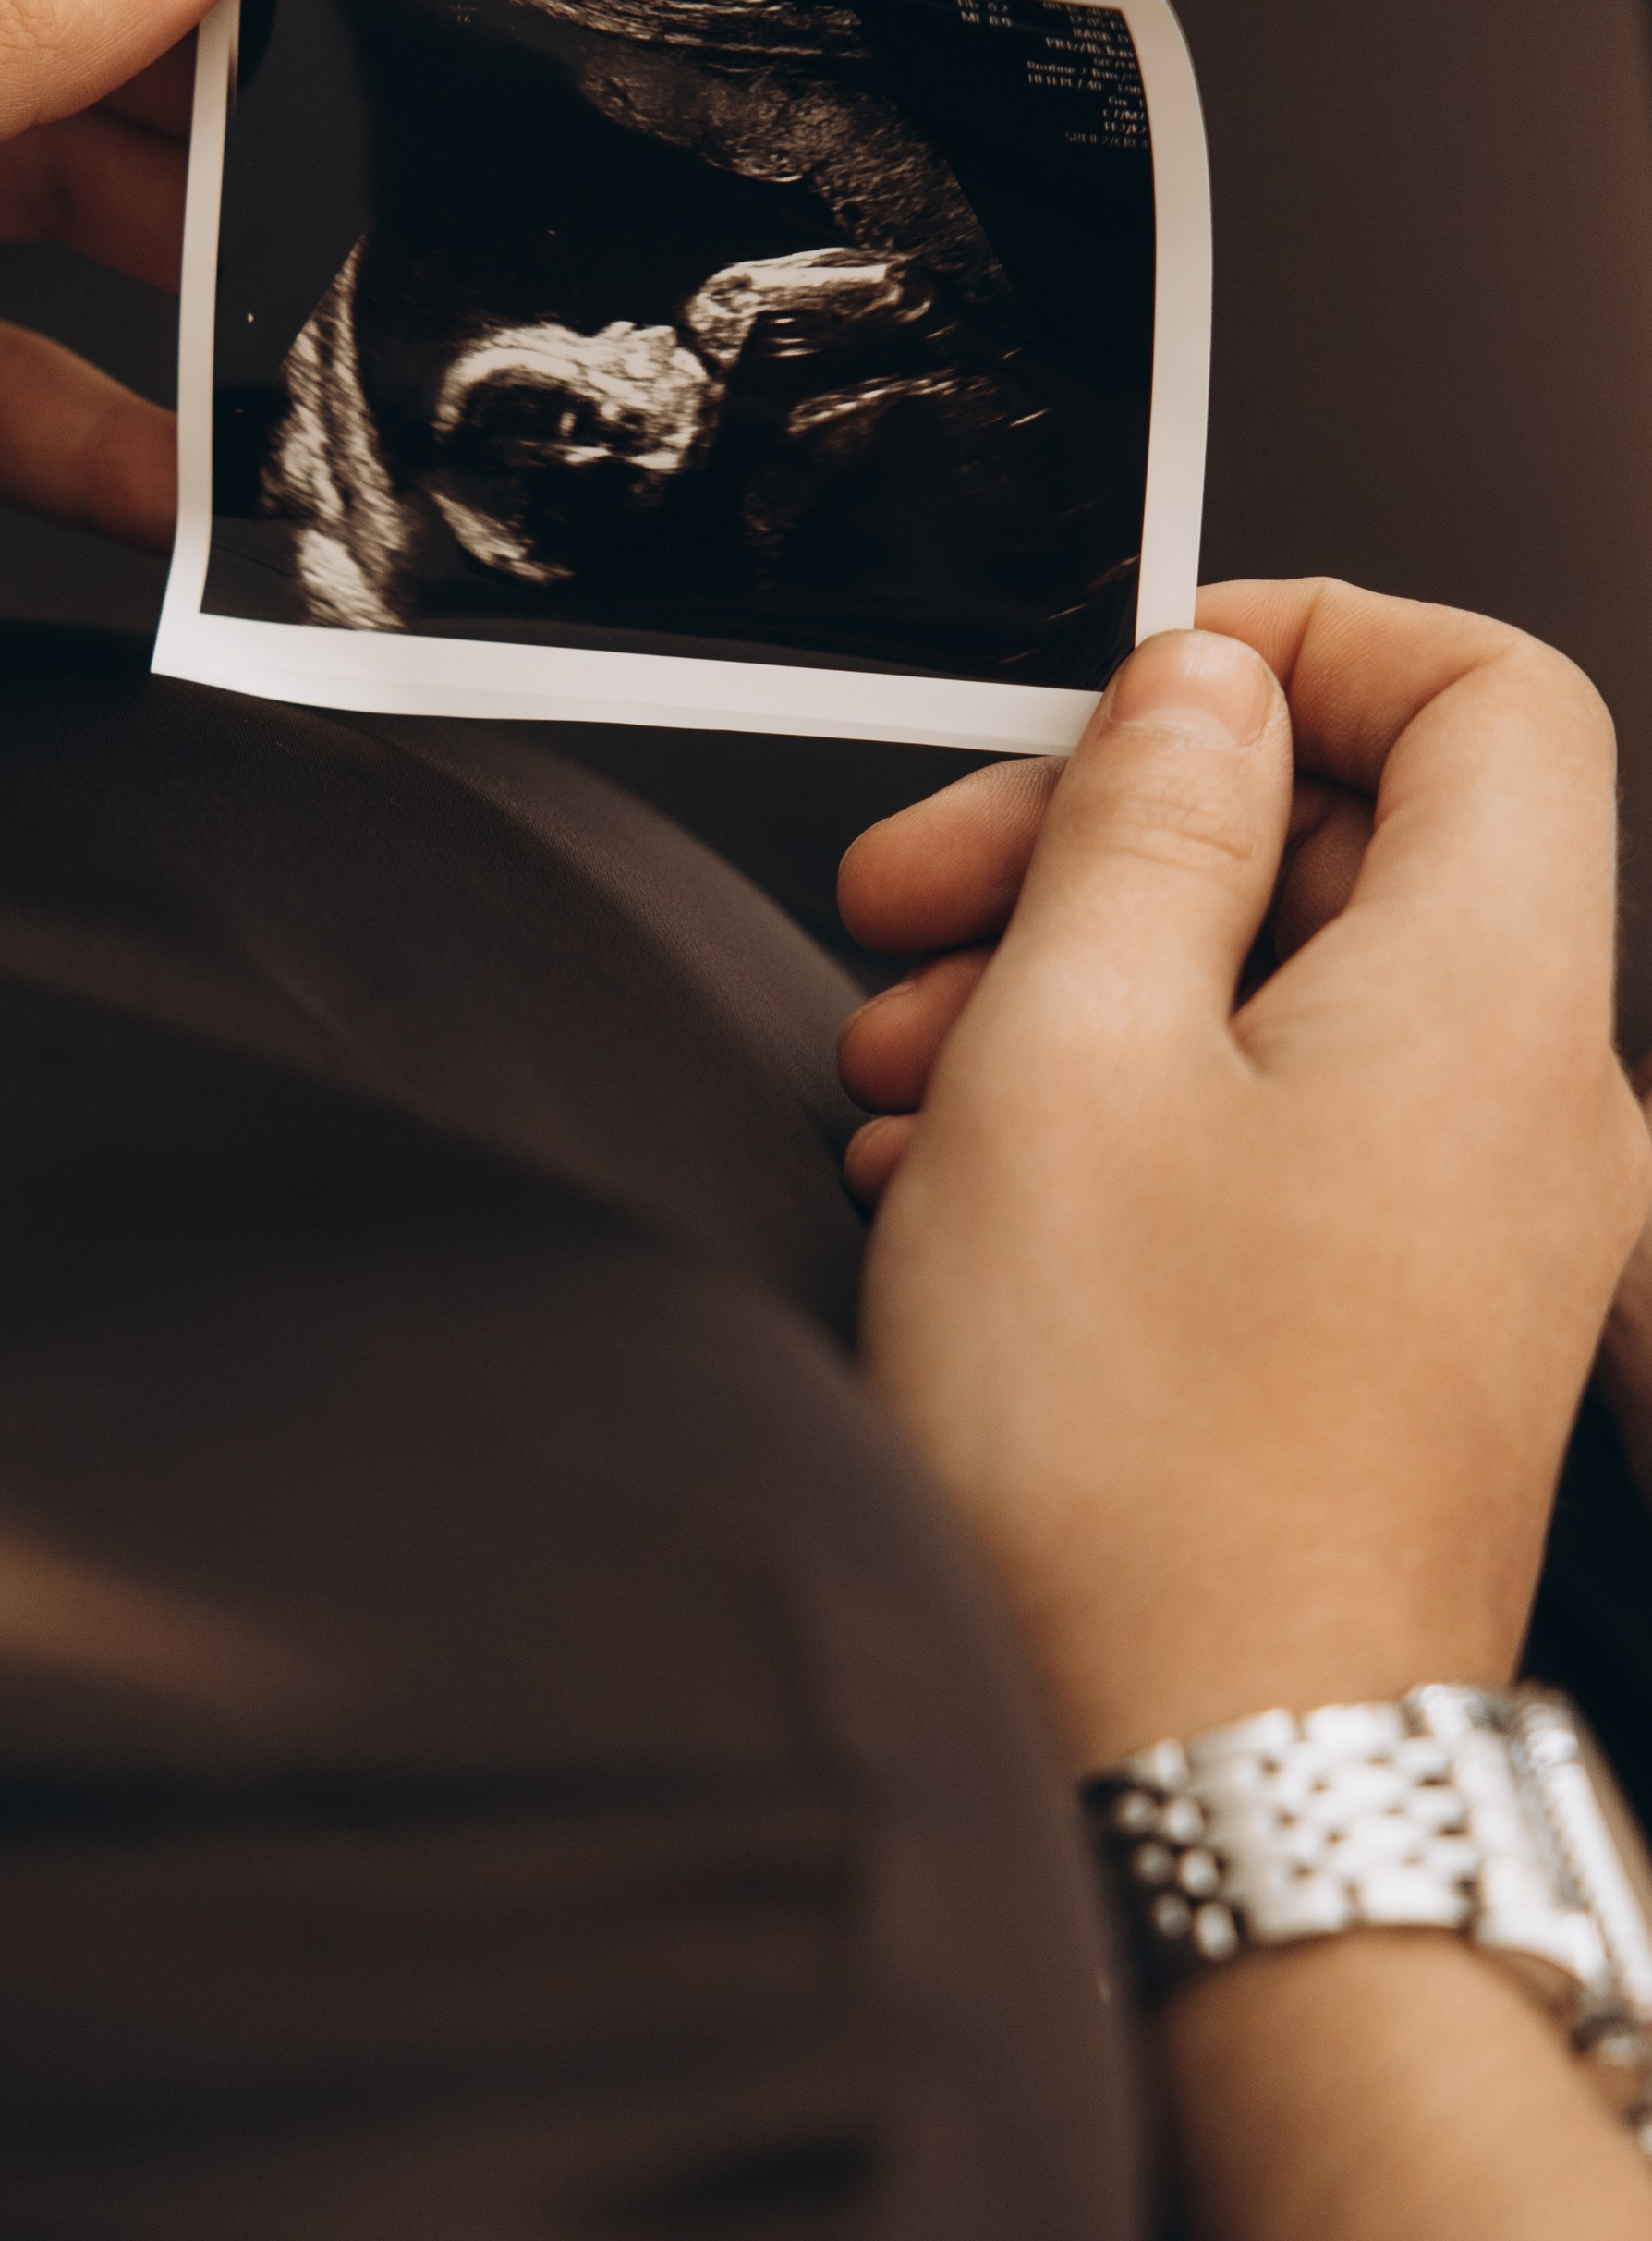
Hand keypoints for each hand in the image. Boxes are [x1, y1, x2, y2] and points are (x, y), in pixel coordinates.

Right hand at [839, 578, 1649, 1769]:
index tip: (1136, 685)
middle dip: (1109, 832)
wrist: (1214, 1795)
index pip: (1488, 692)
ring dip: (1080, 978)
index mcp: (1487, 997)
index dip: (1305, 640)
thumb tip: (1195, 691)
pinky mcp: (1401, 1327)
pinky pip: (1280, 1130)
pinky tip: (967, 1173)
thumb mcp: (1067, 1052)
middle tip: (922, 890)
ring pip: (1286, 992)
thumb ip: (1137, 826)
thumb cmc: (1140, 1466)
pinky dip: (1124, 1104)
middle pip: (1348, 842)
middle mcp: (1530, 1108)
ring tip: (903, 1064)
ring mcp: (1478, 1231)